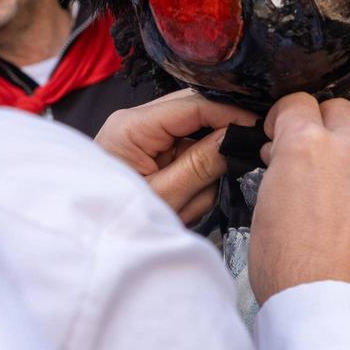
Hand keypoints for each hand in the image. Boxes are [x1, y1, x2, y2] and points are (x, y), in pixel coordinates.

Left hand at [95, 89, 258, 224]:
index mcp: (132, 126)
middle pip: (195, 113)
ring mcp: (145, 137)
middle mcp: (137, 123)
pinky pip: (188, 154)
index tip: (259, 126)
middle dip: (215, 146)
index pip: (193, 104)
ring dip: (203, 172)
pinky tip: (182, 204)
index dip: (229, 112)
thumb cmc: (118, 222)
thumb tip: (236, 136)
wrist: (91, 245)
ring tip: (186, 206)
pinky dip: (194, 180)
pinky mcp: (152, 153)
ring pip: (196, 137)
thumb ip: (201, 164)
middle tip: (230, 170)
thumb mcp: (164, 197)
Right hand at [248, 94, 349, 304]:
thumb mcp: (264, 204)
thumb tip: (284, 152)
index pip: (297, 103)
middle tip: (317, 151)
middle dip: (323, 125)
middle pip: (339, 109)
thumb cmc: (285, 264)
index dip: (286, 117)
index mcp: (305, 144)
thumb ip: (281, 166)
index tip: (283, 132)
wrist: (326, 304)